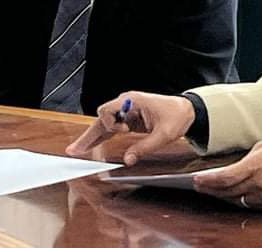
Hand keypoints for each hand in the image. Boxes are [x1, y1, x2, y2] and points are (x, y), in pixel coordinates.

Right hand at [65, 91, 194, 164]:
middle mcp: (126, 105)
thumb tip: (128, 160)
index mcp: (133, 101)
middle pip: (101, 119)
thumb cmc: (177, 116)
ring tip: (76, 151)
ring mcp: (126, 113)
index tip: (123, 131)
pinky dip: (101, 138)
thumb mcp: (164, 134)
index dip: (110, 123)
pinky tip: (91, 147)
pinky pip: (111, 130)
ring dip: (91, 138)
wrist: (186, 111)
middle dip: (88, 135)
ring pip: (103, 125)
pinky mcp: (129, 121)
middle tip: (74, 150)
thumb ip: (145, 147)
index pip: (108, 109)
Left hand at [193, 136, 261, 209]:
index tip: (196, 181)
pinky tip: (240, 194)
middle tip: (201, 187)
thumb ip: (248, 158)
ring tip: (218, 190)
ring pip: (240, 201)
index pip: (225, 178)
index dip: (208, 182)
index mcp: (256, 166)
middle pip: (229, 192)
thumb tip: (235, 167)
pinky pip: (254, 205)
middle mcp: (261, 184)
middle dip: (213, 189)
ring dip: (229, 195)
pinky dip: (246, 199)